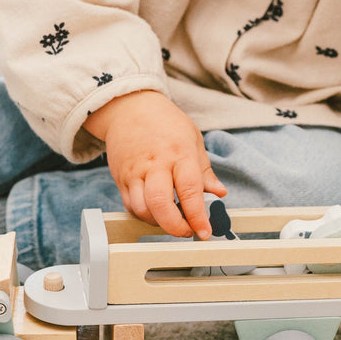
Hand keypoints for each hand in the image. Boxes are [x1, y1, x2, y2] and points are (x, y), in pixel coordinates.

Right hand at [85, 90, 226, 239]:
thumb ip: (204, 170)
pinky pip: (130, 205)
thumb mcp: (193, 139)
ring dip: (158, 222)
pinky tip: (155, 211)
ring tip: (171, 220)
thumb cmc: (164, 121)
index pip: (190, 190)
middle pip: (160, 204)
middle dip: (175, 226)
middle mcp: (156, 164)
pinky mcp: (121, 178)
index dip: (197, 216)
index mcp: (179, 153)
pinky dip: (143, 215)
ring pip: (142, 209)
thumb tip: (219, 192)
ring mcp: (135, 172)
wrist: (129, 107)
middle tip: (187, 231)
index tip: (204, 232)